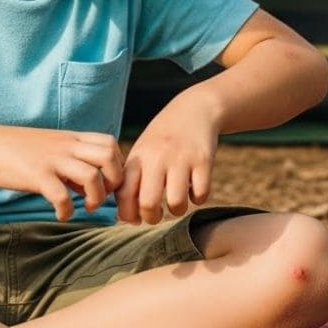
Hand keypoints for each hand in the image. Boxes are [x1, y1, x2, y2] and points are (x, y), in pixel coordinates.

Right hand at [0, 125, 124, 220]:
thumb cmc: (18, 149)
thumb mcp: (51, 147)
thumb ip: (73, 161)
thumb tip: (90, 186)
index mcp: (71, 139)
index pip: (110, 144)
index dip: (116, 165)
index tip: (105, 182)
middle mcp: (66, 146)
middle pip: (109, 157)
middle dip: (113, 182)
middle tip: (99, 196)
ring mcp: (52, 160)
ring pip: (92, 176)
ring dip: (95, 197)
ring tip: (85, 207)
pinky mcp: (37, 175)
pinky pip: (62, 196)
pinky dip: (67, 210)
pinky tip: (60, 214)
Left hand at [116, 93, 218, 224]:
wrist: (194, 109)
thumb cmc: (162, 139)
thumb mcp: (142, 152)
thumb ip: (131, 180)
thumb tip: (124, 218)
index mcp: (138, 158)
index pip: (123, 194)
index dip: (127, 215)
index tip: (136, 217)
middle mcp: (157, 158)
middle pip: (148, 203)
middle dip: (152, 218)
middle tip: (156, 215)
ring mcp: (181, 159)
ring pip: (176, 203)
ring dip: (177, 210)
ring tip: (176, 202)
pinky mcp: (203, 160)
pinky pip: (200, 195)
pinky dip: (198, 199)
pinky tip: (194, 188)